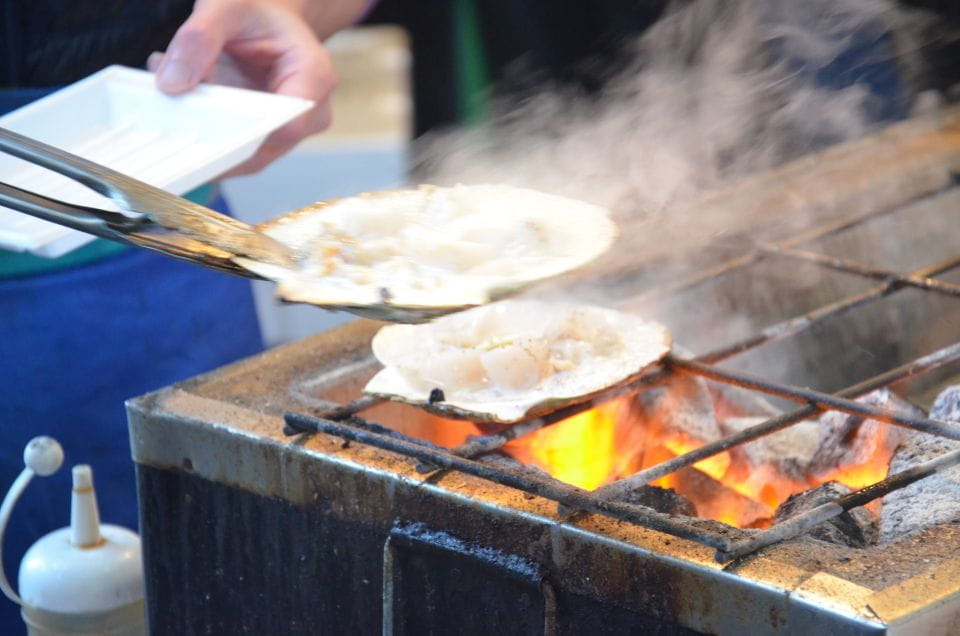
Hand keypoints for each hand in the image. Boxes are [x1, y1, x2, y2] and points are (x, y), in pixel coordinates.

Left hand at [149, 0, 369, 175]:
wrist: (266, 18)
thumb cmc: (256, 10)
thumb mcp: (226, 6)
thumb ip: (199, 38)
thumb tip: (172, 83)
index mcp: (313, 77)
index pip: (285, 125)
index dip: (243, 131)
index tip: (197, 120)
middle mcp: (308, 112)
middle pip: (262, 148)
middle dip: (212, 134)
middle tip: (169, 111)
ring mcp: (287, 130)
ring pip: (243, 155)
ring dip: (203, 135)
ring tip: (172, 98)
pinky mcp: (265, 138)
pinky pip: (233, 149)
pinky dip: (204, 133)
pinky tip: (182, 104)